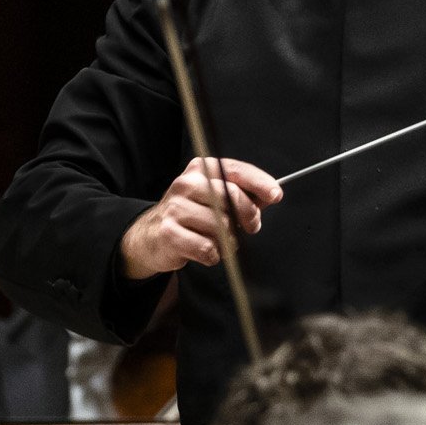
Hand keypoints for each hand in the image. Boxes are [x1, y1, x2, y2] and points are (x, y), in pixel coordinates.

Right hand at [120, 158, 281, 279]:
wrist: (150, 235)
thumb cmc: (190, 215)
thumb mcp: (213, 197)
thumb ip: (242, 193)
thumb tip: (271, 194)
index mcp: (201, 169)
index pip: (235, 170)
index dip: (260, 182)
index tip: (276, 195)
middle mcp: (186, 184)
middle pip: (231, 196)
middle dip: (249, 215)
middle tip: (251, 227)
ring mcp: (175, 208)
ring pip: (222, 227)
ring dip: (229, 240)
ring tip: (219, 240)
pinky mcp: (170, 233)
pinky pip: (208, 248)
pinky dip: (213, 255)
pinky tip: (204, 250)